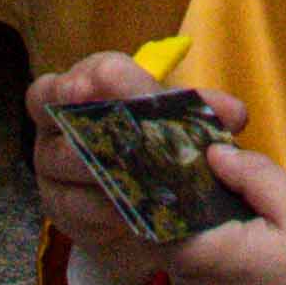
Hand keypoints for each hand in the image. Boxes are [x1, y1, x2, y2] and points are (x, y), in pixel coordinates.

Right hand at [28, 49, 242, 284]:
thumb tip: (235, 113)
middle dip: (95, 122)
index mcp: (86, 87)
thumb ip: (199, 113)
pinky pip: (73, 205)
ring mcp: (51, 166)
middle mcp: (58, 122)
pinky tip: (128, 211)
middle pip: (63, 113)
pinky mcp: (57, 207)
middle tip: (123, 130)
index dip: (95, 75)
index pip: (84, 72)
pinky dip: (103, 207)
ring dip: (101, 167)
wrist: (138, 207)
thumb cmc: (150, 147)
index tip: (109, 77)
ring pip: (63, 161)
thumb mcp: (173, 123)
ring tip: (137, 176)